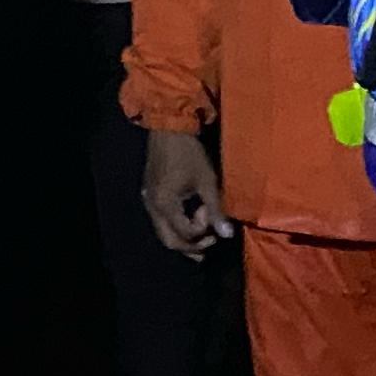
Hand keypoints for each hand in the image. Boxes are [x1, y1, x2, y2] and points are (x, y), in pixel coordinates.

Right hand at [139, 127, 232, 256]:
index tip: (211, 211)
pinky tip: (188, 224)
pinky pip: (160, 222)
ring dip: (183, 240)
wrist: (168, 129)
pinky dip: (175, 228)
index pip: (185, 233)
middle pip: (169, 241)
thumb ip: (216, 210)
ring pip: (163, 233)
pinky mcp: (149, 196)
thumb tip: (227, 235)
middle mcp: (153, 207)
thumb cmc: (189, 154)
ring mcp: (148, 202)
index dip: (202, 229)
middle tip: (210, 243)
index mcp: (165, 204)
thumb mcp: (207, 181)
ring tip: (203, 241)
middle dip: (191, 247)